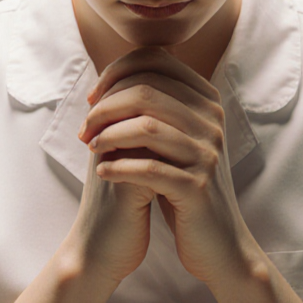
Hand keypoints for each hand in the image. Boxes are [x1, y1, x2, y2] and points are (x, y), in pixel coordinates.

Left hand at [79, 47, 258, 286]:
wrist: (217, 241)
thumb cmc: (183, 185)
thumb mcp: (174, 139)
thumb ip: (155, 108)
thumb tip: (110, 78)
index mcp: (206, 101)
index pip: (156, 60)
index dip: (115, 72)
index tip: (93, 98)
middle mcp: (212, 120)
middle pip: (145, 91)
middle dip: (104, 107)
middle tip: (85, 129)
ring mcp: (207, 153)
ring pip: (145, 126)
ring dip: (107, 136)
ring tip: (91, 148)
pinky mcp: (197, 187)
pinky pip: (148, 169)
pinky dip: (118, 167)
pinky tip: (103, 172)